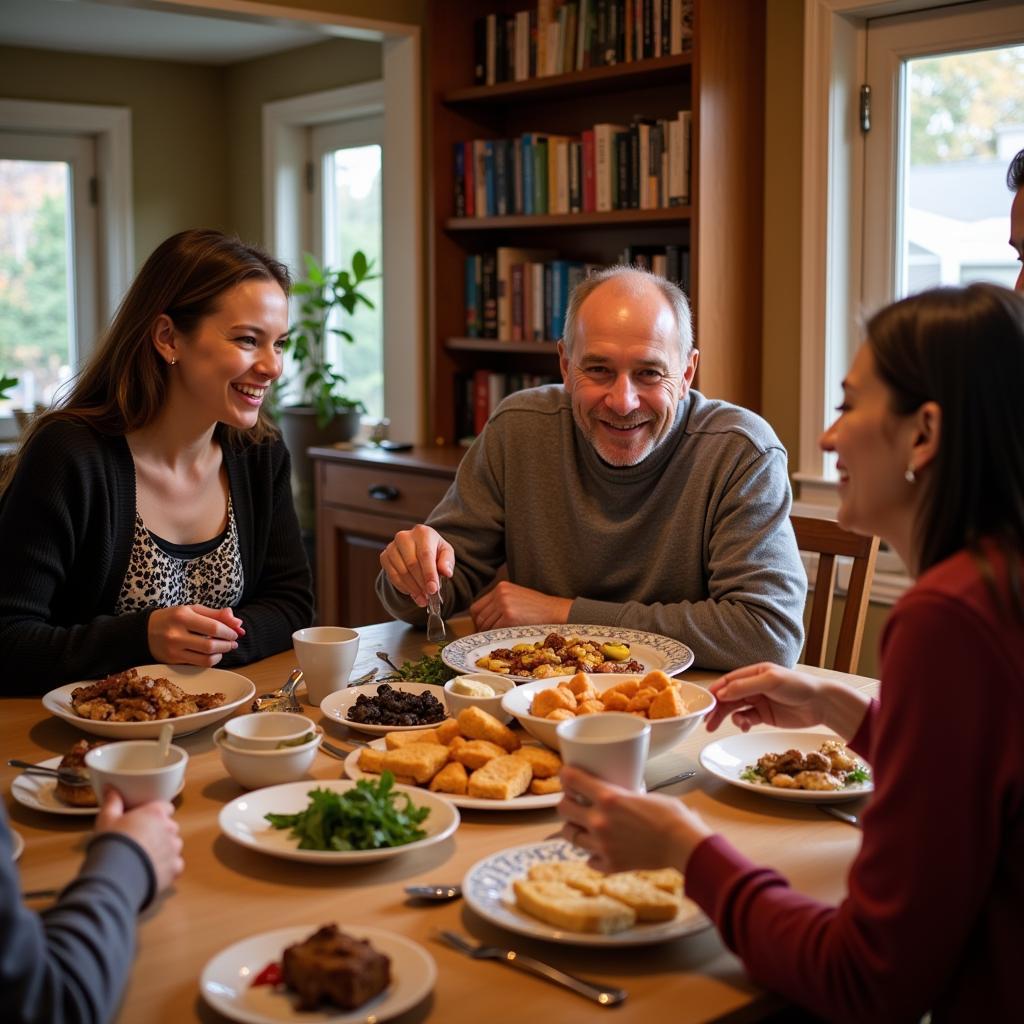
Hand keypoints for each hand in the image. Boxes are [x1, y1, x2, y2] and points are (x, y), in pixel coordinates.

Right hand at [95, 789, 183, 895]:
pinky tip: (151, 871)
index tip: (145, 821)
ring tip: (144, 859)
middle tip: (141, 842)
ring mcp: (174, 848)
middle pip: (169, 828)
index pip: (165, 808)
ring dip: (164, 850)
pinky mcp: (175, 868)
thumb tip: (109, 788)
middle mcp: (170, 828)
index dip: (156, 814)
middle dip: (159, 833)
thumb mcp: (107, 819)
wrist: (114, 874)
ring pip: (173, 846)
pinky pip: (175, 865)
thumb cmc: (111, 843)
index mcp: (156, 813)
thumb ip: (112, 802)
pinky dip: (166, 868)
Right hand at [147, 605, 243, 666]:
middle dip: (227, 644)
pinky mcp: (172, 661)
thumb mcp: (192, 610)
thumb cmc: (173, 618)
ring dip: (221, 654)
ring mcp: (173, 650)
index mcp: (182, 616)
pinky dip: (211, 660)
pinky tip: (213, 654)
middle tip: (233, 642)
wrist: (143, 632)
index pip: (214, 627)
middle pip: (211, 645)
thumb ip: (215, 614)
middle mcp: (176, 634)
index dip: (229, 632)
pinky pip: (198, 664)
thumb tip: (238, 622)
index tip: (236, 632)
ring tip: (225, 648)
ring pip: (206, 658)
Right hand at [379, 525, 453, 606]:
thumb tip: (446, 572)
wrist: (418, 547)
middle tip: (429, 596)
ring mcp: (392, 546)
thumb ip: (447, 561)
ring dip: (413, 588)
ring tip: (423, 598)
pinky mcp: (384, 556)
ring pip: (401, 572)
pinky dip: (403, 587)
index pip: (425, 555)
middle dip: (421, 583)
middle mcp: (404, 537)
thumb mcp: (446, 553)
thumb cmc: (434, 550)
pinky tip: (413, 592)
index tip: (433, 589)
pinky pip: (392, 576)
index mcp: (422, 532)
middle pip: (412, 564)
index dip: (429, 574)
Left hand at [470, 581, 571, 630]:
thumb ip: (501, 604)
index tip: (483, 630)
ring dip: (490, 635)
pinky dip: (497, 637)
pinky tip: (505, 639)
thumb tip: (484, 622)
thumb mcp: (518, 599)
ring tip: (500, 639)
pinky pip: (495, 631)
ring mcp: (504, 604)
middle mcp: (500, 593)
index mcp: (501, 587)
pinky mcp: (509, 616)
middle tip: (489, 639)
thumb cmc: (539, 610)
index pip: (477, 607)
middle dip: (482, 630)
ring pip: (486, 625)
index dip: (478, 621)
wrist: (556, 612)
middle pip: (479, 617)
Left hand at [557, 766, 710, 873]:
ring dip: (574, 828)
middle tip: (574, 801)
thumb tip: (615, 794)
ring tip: (583, 825)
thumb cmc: (671, 815)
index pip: (571, 780)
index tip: (567, 776)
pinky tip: (600, 849)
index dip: (566, 776)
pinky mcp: (610, 865)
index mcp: (607, 798)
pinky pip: (588, 859)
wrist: (684, 845)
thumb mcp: (642, 794)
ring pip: (569, 835)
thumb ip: (621, 795)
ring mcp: (602, 845)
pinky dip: (592, 854)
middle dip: (566, 802)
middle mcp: (599, 821)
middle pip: (562, 808)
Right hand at [706, 662, 868, 736]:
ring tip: (729, 725)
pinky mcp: (764, 716)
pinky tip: (745, 727)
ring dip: (728, 718)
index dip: (716, 691)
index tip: (705, 702)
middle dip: (717, 708)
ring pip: (735, 709)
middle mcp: (753, 687)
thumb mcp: (771, 681)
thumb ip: (745, 686)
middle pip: (729, 697)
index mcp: (754, 673)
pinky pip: (746, 720)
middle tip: (708, 721)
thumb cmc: (799, 686)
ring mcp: (758, 702)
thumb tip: (722, 692)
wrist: (822, 704)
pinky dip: (742, 724)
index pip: (728, 681)